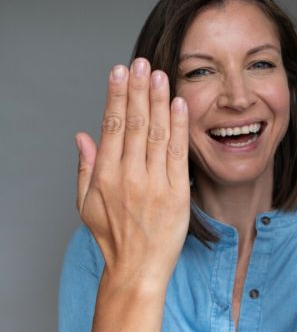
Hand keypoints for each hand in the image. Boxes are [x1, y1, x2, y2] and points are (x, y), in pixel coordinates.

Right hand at [75, 59, 189, 282]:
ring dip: (158, 99)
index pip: (112, 125)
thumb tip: (81, 136)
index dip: (116, 95)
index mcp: (105, 175)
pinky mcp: (177, 192)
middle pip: (135, 122)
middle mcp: (129, 175)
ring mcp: (155, 183)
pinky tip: (178, 103)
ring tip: (159, 73)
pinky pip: (179, 153)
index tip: (119, 71)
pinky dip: (179, 126)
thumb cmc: (112, 238)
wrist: (138, 270)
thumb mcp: (86, 205)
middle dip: (137, 88)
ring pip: (157, 132)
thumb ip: (84, 168)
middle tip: (140, 62)